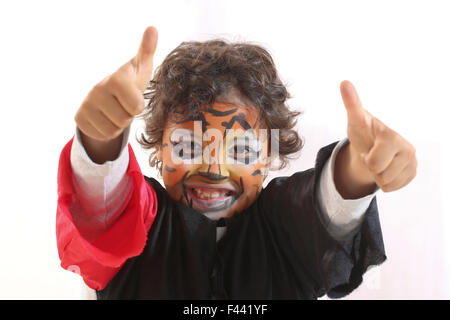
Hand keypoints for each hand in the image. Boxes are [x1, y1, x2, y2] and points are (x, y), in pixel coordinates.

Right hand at [75, 26, 157, 140]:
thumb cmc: (130, 82)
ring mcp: (86, 104)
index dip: (138, 106)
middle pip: (124, 120)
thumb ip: (147, 51)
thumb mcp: (141, 68)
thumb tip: (153, 29)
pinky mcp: (79, 118)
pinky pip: (102, 135)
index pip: (136, 107)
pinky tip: (106, 118)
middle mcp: (97, 90)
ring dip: (118, 124)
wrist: (107, 95)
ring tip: (115, 110)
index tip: (134, 97)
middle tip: (123, 104)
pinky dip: (107, 131)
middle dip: (128, 115)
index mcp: (115, 79)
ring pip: (113, 130)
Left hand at [340, 80, 416, 192]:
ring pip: (387, 183)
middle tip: (372, 155)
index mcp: (392, 137)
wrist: (371, 145)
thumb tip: (344, 82)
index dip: (369, 158)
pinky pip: (393, 188)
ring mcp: (412, 161)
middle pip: (381, 175)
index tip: (369, 149)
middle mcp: (407, 148)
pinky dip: (385, 182)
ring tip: (378, 161)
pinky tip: (385, 168)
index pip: (376, 161)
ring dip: (377, 175)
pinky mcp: (412, 172)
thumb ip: (352, 103)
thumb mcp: (355, 120)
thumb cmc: (364, 131)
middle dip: (371, 168)